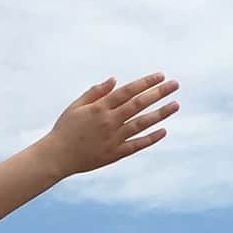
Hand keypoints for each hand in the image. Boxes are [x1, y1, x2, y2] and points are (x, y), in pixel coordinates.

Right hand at [42, 73, 180, 176]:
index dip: (146, 82)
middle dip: (159, 93)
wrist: (56, 157)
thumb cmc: (65, 129)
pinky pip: (136, 145)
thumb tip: (115, 80)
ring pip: (142, 123)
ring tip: (176, 104)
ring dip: (160, 113)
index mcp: (100, 108)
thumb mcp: (76, 106)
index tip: (161, 75)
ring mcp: (113, 138)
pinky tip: (163, 131)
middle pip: (139, 104)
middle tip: (175, 84)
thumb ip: (95, 92)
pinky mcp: (114, 154)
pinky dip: (150, 138)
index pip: (128, 91)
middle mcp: (109, 121)